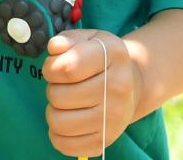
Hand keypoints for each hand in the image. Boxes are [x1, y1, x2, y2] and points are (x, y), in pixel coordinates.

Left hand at [43, 29, 139, 156]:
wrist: (132, 86)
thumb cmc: (103, 59)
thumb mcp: (90, 38)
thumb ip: (68, 39)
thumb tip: (54, 48)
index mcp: (114, 56)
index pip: (68, 67)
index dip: (51, 68)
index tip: (53, 68)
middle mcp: (118, 88)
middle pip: (59, 96)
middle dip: (52, 88)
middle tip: (63, 85)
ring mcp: (114, 118)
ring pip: (59, 122)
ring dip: (53, 111)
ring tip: (64, 102)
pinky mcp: (106, 141)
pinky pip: (65, 145)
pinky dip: (57, 134)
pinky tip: (67, 120)